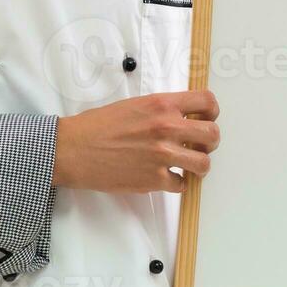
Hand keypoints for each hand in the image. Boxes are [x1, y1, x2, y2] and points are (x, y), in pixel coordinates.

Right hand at [52, 90, 220, 193]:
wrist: (74, 149)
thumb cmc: (98, 125)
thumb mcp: (134, 104)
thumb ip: (161, 109)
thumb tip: (182, 116)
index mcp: (161, 104)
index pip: (207, 101)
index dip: (212, 111)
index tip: (207, 118)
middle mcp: (166, 127)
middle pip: (213, 134)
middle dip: (210, 141)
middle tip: (198, 145)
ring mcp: (162, 155)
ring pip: (204, 163)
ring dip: (198, 165)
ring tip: (186, 164)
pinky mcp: (154, 179)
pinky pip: (182, 184)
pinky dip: (177, 183)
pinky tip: (166, 177)